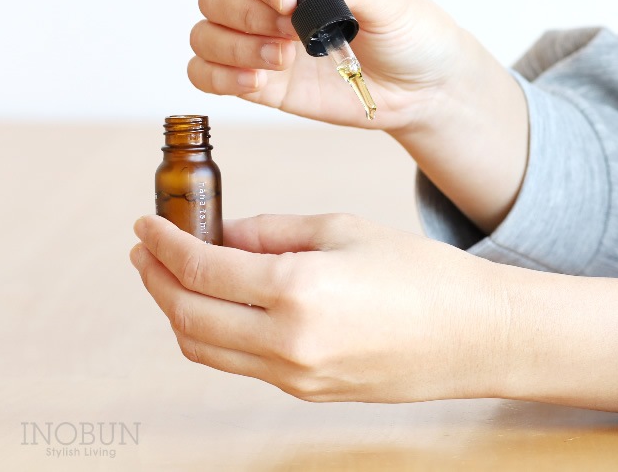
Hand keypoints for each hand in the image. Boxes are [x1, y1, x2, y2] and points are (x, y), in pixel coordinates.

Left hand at [130, 214, 617, 413]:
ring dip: (178, 311)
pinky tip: (220, 306)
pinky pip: (238, 365)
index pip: (203, 269)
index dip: (165, 244)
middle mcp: (288, 343)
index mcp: (298, 291)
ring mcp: (295, 377)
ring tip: (173, 276)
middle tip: (147, 249)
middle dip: (157, 280)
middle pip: (188, 316)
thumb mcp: (341, 229)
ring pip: (205, 349)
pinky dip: (213, 334)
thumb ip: (271, 232)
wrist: (472, 334)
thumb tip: (223, 234)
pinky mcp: (305, 392)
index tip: (145, 225)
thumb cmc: (417, 271)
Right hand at [188, 0, 529, 231]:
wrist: (420, 90)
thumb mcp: (395, 5)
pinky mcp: (260, 79)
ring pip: (206, 34)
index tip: (288, 3)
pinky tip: (256, 83)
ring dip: (233, 50)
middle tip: (290, 39)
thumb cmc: (411, 35)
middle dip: (245, 17)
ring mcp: (263, 40)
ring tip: (282, 62)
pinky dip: (218, 78)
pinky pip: (207, 74)